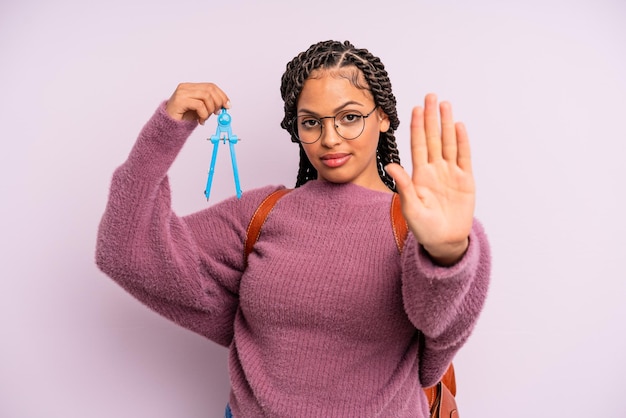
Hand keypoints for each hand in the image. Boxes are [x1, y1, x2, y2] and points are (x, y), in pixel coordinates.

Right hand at [165, 83, 230, 124]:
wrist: (168, 126)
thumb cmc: (183, 117)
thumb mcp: (200, 110)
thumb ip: (210, 105)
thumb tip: (225, 105)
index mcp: (191, 87)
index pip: (211, 86)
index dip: (222, 95)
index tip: (227, 105)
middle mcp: (186, 87)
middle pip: (210, 89)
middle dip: (218, 102)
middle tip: (217, 113)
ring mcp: (182, 92)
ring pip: (206, 96)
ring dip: (210, 109)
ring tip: (205, 118)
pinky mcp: (180, 100)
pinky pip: (199, 105)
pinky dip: (204, 114)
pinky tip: (201, 120)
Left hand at [385, 94, 474, 265]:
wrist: (444, 241)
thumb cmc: (424, 228)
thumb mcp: (411, 208)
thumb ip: (404, 186)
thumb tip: (391, 166)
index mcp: (419, 175)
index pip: (418, 145)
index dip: (417, 127)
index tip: (414, 108)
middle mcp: (434, 170)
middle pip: (433, 138)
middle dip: (431, 117)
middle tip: (430, 96)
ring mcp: (451, 173)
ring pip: (448, 143)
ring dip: (446, 124)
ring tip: (445, 104)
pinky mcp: (465, 180)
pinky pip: (464, 157)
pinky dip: (462, 142)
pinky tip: (459, 126)